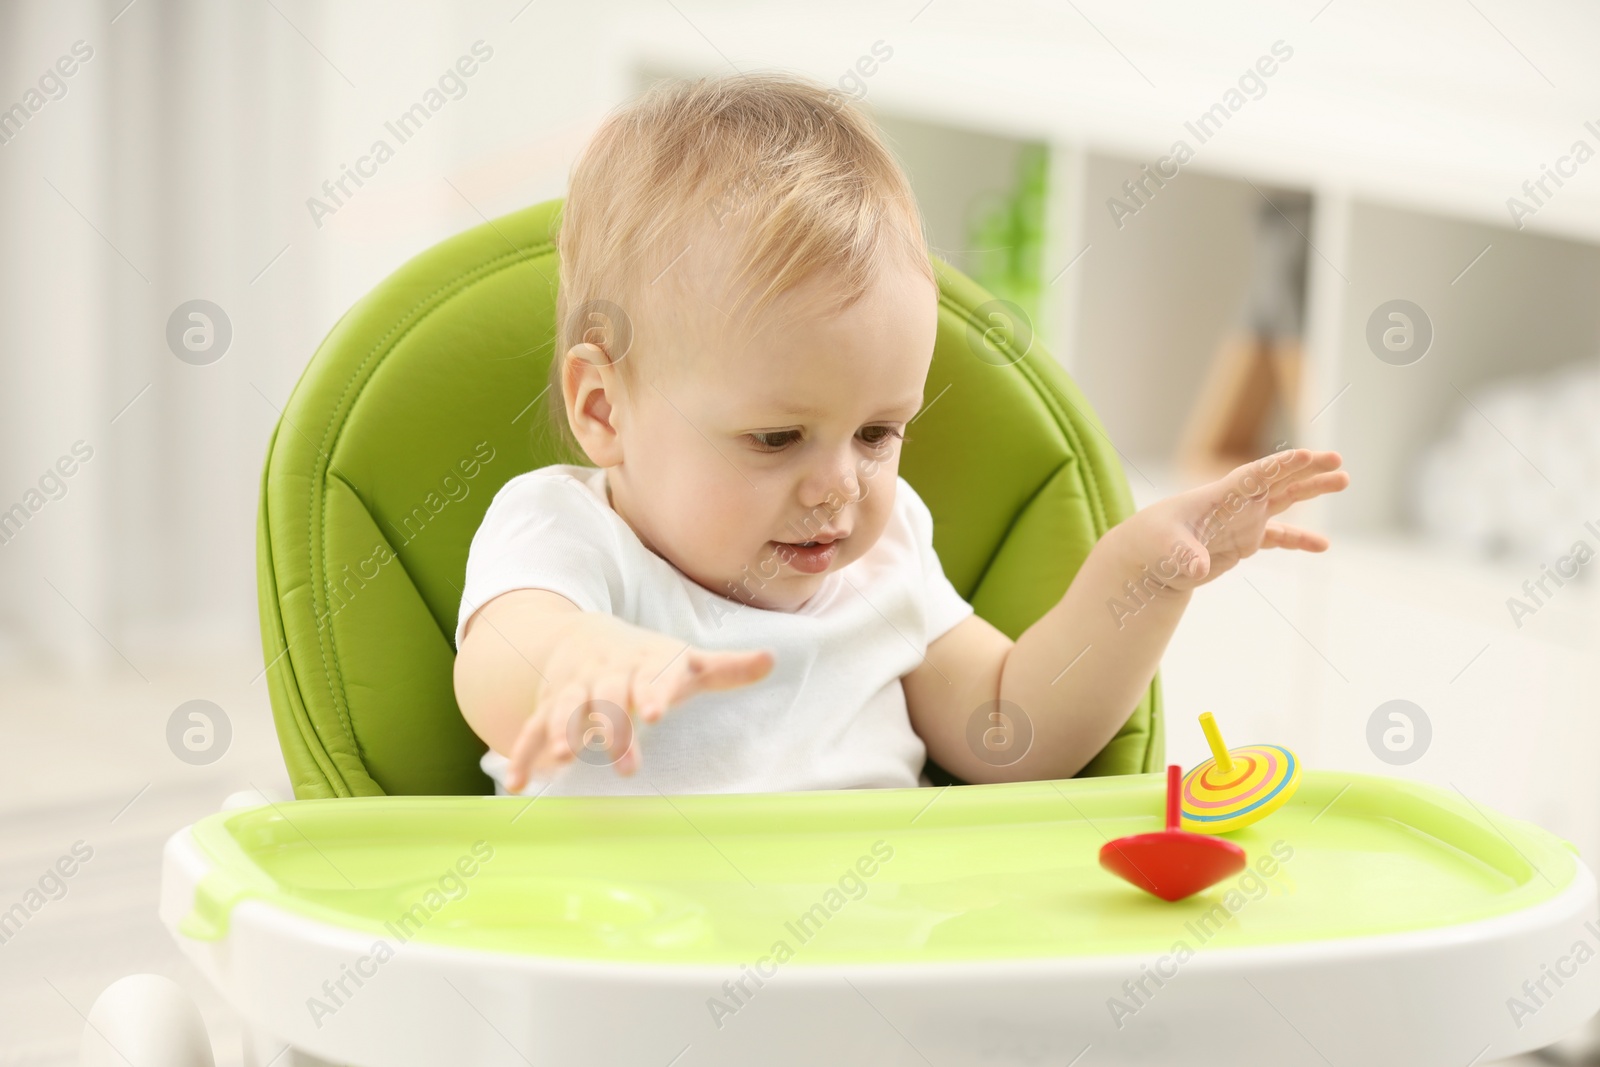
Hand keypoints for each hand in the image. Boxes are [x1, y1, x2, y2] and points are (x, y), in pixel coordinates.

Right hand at [503, 618, 773, 791]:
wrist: (584, 635)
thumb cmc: (647, 659)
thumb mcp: (684, 661)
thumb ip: (725, 668)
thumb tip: (772, 660)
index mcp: (642, 663)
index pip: (650, 678)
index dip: (652, 693)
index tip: (656, 713)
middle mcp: (605, 675)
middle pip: (607, 697)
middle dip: (611, 725)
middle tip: (623, 760)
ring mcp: (573, 690)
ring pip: (564, 710)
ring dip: (561, 732)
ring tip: (563, 760)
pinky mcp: (547, 708)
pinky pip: (532, 730)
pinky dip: (524, 755)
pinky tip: (520, 784)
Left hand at [1118, 448, 1349, 591]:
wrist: (1148, 557)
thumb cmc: (1151, 544)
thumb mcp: (1165, 549)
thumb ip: (1183, 555)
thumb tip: (1197, 569)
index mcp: (1219, 496)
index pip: (1254, 475)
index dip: (1280, 466)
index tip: (1306, 455)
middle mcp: (1236, 503)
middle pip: (1277, 480)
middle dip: (1307, 469)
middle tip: (1338, 460)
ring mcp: (1244, 519)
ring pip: (1285, 499)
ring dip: (1312, 489)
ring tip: (1344, 479)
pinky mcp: (1246, 539)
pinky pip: (1279, 537)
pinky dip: (1300, 540)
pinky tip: (1322, 545)